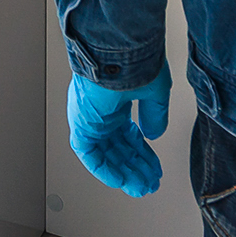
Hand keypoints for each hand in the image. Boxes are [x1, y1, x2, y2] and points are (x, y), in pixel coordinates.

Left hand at [69, 72, 171, 197]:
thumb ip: (154, 115)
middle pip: (118, 148)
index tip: (153, 167)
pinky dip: (104, 169)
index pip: (128, 134)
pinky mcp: (81, 125)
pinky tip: (121, 180)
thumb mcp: (154, 91)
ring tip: (141, 187)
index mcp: (115, 99)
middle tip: (148, 183)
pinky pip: (89, 155)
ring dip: (124, 172)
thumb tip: (153, 135)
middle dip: (135, 167)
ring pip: (105, 154)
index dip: (142, 152)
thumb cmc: (134, 60)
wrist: (118, 49)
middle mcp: (100, 110)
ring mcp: (90, 118)